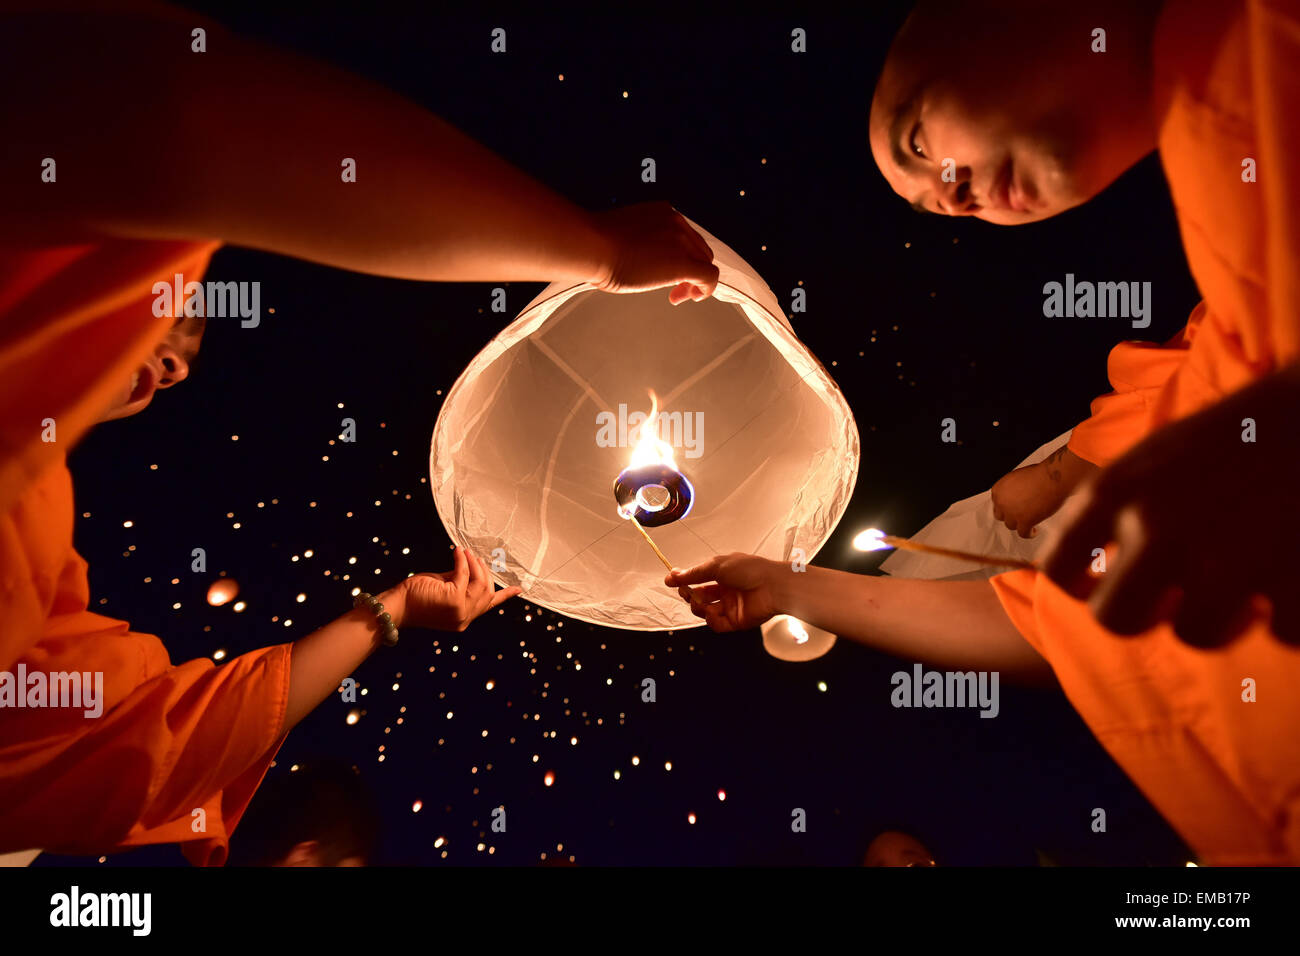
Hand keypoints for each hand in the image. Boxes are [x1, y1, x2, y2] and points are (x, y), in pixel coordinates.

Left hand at [389, 546, 520, 631]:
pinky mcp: (453, 600)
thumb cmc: (416, 597)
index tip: (520, 590)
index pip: (489, 606)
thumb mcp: (444, 588)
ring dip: (475, 565)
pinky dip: (462, 561)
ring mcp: (460, 611)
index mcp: (464, 618)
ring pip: (481, 584)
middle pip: (489, 592)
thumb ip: (460, 580)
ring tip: (466, 553)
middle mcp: (465, 618)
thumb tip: (471, 564)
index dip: (506, 596)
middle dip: (484, 572)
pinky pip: (465, 575)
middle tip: (474, 556)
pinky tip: (457, 552)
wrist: (398, 606)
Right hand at [590, 202, 719, 304]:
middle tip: (676, 288)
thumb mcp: (622, 235)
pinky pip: (709, 277)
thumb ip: (639, 244)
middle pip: (698, 248)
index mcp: (662, 213)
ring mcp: (682, 242)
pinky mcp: (684, 263)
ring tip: (679, 295)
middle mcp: (676, 222)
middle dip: (690, 269)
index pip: (684, 235)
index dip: (681, 255)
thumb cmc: (595, 244)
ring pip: (705, 262)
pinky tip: (693, 297)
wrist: (591, 246)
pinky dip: (706, 289)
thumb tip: (640, 261)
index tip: (666, 269)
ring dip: (694, 281)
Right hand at [664, 553, 783, 631]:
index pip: (698, 579)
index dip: (685, 580)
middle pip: (699, 597)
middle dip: (689, 595)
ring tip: (700, 603)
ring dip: (698, 608)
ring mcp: (730, 606)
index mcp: (723, 574)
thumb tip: (673, 575)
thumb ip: (694, 573)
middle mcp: (726, 590)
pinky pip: (716, 624)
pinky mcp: (735, 621)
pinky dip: (711, 620)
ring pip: (705, 611)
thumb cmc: (750, 570)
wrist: (773, 586)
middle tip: (686, 593)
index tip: (671, 581)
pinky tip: (712, 613)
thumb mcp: (716, 566)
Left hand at [991, 445, 1097, 537]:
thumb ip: (1012, 489)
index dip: (1006, 506)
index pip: (997, 503)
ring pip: (1011, 525)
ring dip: (1019, 524)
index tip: (1013, 508)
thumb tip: (1016, 498)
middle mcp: (1002, 502)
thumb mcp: (1018, 478)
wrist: (1052, 478)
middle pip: (1001, 515)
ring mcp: (1012, 513)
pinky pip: (1023, 533)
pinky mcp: (1025, 521)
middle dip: (1010, 516)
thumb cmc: (1040, 474)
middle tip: (1020, 516)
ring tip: (1029, 523)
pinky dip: (1028, 533)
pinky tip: (1034, 531)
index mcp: (998, 489)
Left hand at [1042, 364, 1299, 646]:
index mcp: (1118, 490)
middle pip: (1114, 619)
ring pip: (1194, 634)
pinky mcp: (1293, 584)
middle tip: (1172, 602)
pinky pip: (1279, 632)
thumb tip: (1079, 565)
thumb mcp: (1157, 453)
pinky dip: (1289, 614)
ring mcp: (1225, 558)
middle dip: (1142, 616)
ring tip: (1244, 589)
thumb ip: (1115, 510)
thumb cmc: (1241, 430)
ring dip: (1220, 619)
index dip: (1077, 584)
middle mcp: (1159, 527)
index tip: (1099, 584)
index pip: (1057, 566)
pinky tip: (1295, 577)